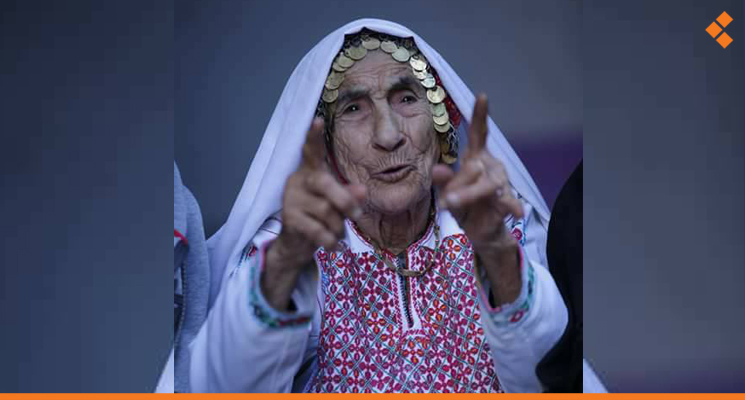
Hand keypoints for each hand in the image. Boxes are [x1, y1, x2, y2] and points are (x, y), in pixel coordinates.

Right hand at [262, 118, 365, 310]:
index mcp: (311, 171)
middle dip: (346, 202)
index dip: (313, 136)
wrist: (296, 245)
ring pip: (326, 210)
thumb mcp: (338, 205)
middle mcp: (297, 180)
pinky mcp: (288, 218)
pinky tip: (333, 245)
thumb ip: (350, 195)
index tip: (317, 120)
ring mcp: (290, 198)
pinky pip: (318, 230)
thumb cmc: (321, 218)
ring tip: (337, 234)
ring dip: (338, 227)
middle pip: (325, 183)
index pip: (311, 150)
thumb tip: (362, 190)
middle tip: (358, 216)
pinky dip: (331, 241)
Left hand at [432, 94, 522, 303]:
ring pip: (486, 183)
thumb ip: (444, 180)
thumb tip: (436, 169)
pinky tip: (517, 213)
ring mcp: (500, 182)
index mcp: (475, 157)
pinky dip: (512, 206)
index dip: (481, 115)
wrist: (480, 229)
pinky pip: (508, 201)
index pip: (479, 133)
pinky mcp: (506, 201)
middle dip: (456, 184)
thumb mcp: (448, 192)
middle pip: (474, 166)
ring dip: (468, 194)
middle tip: (444, 201)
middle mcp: (490, 165)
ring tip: (450, 204)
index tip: (482, 96)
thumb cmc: (463, 204)